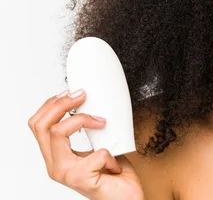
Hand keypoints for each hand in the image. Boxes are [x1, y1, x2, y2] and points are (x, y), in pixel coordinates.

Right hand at [28, 89, 144, 199]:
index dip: (52, 105)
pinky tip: (115, 165)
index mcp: (56, 156)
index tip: (71, 92)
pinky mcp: (81, 179)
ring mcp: (65, 173)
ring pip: (58, 133)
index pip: (39, 125)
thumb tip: (96, 104)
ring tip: (102, 122)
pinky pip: (96, 152)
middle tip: (81, 94)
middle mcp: (55, 165)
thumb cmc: (115, 176)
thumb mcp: (100, 146)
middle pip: (41, 126)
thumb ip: (91, 131)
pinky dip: (110, 154)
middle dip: (60, 104)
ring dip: (83, 120)